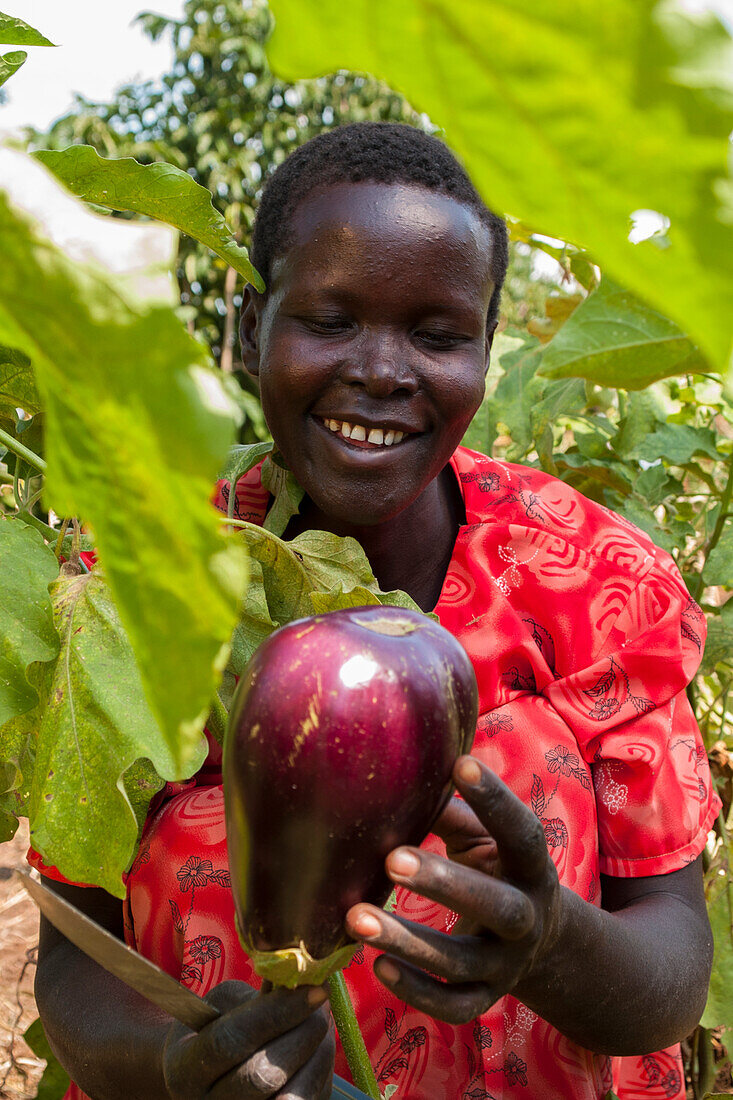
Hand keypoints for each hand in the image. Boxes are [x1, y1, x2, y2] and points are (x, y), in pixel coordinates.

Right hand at [163, 980, 334, 1098]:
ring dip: (318, 1053)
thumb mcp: (218, 1006)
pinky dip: (321, 1072)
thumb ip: (250, 998)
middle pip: (262, 1076)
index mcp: (183, 1069)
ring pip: (290, 1099)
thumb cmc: (212, 1030)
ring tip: (322, 1021)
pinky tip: (318, 1047)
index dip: (275, 1012)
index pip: (229, 1041)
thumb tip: (297, 986)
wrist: (204, 1078)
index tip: (313, 987)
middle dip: (302, 1033)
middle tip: (320, 1001)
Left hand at [345, 756, 560, 1024]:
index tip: (461, 764)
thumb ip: (450, 814)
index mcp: (532, 868)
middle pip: (496, 906)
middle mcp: (528, 918)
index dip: (496, 800)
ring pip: (461, 961)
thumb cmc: (496, 870)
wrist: (541, 943)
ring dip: (408, 942)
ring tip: (356, 918)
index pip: (522, 832)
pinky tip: (378, 968)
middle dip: (444, 884)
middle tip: (392, 860)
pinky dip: (417, 992)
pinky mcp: (487, 997)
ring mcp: (507, 964)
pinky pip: (454, 1005)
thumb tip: (400, 776)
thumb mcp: (482, 842)